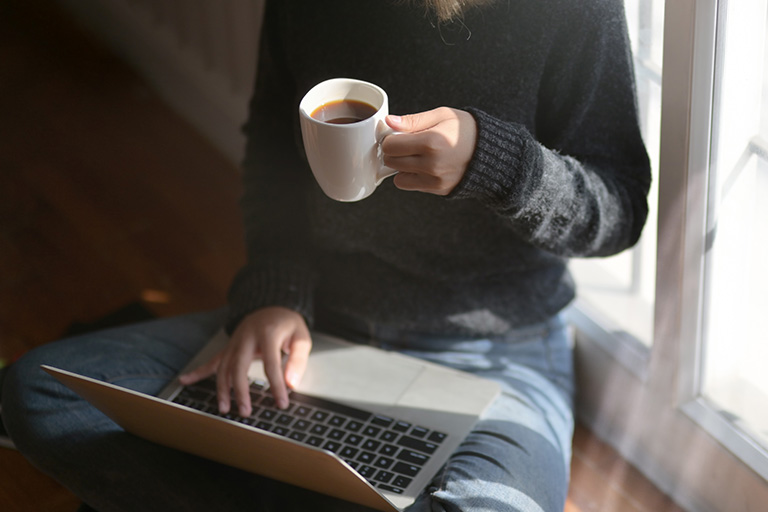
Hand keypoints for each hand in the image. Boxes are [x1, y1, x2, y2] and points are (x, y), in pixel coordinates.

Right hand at [179, 307, 311, 414]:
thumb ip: (298, 360)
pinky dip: (198, 372)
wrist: (272, 306)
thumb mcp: (302, 337)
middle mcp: (247, 337)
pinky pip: (212, 360)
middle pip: (239, 366)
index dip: (276, 385)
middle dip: (240, 391)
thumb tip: (291, 384)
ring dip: (222, 389)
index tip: (281, 403)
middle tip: (245, 411)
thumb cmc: (287, 324)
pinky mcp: (229, 347)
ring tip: (224, 408)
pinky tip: (184, 380)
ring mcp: (234, 342)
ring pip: (223, 367)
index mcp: (268, 333)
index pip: (271, 363)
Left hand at [382, 107, 476, 194]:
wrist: (491, 153)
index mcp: (431, 142)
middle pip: (391, 161)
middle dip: (394, 151)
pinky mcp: (437, 189)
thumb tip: (389, 122)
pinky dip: (411, 176)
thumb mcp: (442, 115)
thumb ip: (413, 120)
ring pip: (397, 176)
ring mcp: (434, 180)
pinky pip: (409, 185)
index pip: (390, 145)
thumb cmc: (467, 131)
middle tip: (406, 144)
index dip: (390, 138)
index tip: (397, 135)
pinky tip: (424, 166)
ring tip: (417, 155)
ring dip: (401, 166)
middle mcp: (431, 164)